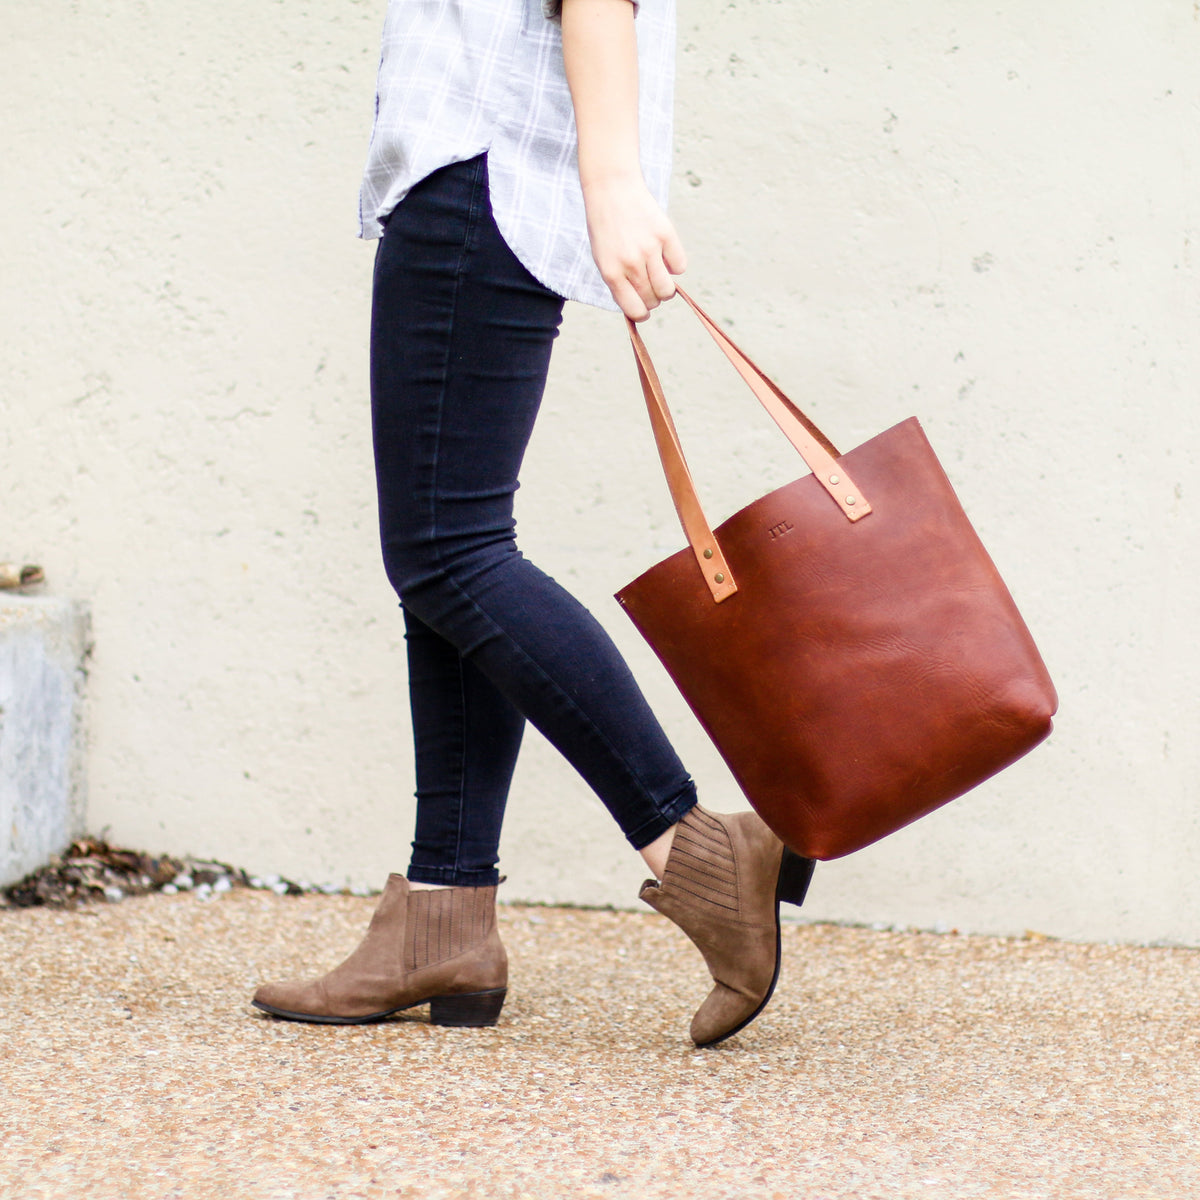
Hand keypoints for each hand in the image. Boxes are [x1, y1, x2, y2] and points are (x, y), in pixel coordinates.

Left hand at [582, 171, 686, 321]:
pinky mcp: (666, 234)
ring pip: (667, 289)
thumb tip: (640, 308)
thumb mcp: (603, 258)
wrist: (611, 189)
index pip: (634, 310)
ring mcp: (650, 249)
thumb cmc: (605, 228)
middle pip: (653, 300)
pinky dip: (675, 265)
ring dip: (666, 288)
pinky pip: (680, 266)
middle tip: (649, 284)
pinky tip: (665, 255)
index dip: (641, 312)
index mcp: (611, 273)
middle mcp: (631, 263)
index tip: (643, 309)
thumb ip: (619, 283)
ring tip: (659, 275)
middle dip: (653, 298)